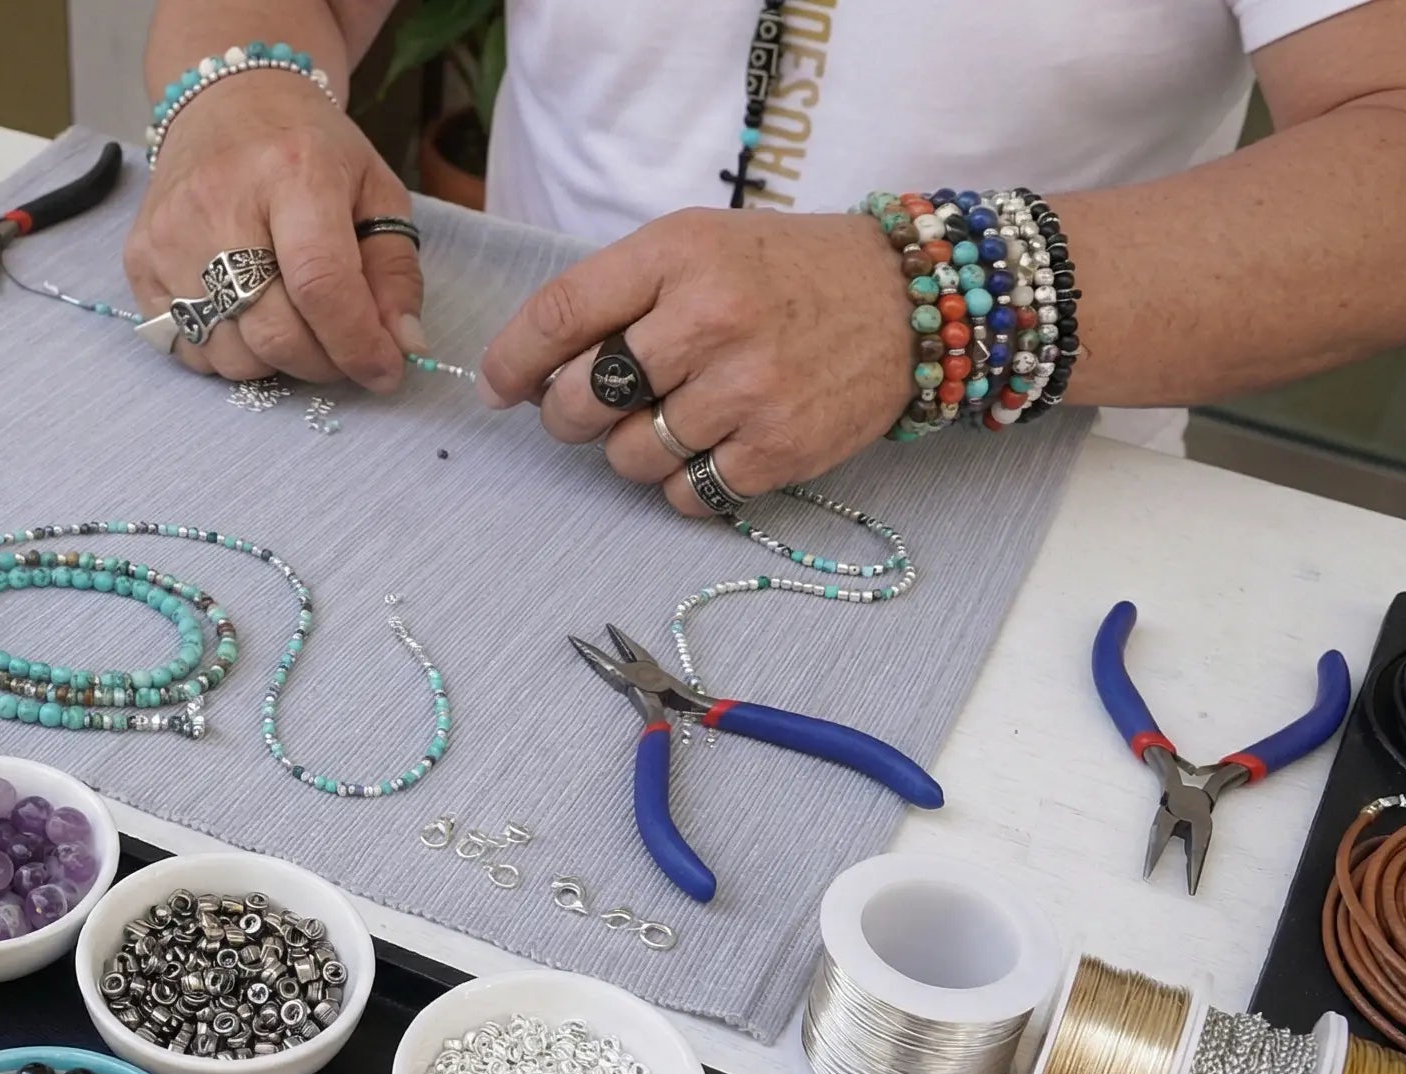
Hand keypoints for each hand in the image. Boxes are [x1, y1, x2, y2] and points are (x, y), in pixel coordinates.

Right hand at [124, 70, 420, 389]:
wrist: (226, 104)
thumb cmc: (308, 150)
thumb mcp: (375, 191)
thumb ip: (395, 271)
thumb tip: (403, 346)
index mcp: (292, 171)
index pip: (322, 284)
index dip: (358, 343)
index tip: (385, 370)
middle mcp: (219, 202)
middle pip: (274, 332)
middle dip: (323, 362)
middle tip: (344, 352)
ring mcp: (170, 236)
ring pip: (232, 354)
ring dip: (276, 362)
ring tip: (294, 324)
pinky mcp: (138, 261)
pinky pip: (190, 350)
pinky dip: (230, 352)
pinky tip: (247, 316)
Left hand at [479, 209, 913, 513]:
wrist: (908, 297)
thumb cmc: (782, 272)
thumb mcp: (696, 246)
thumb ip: (615, 295)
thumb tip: (526, 373)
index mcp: (678, 255)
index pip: (558, 315)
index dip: (511, 360)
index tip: (498, 387)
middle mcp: (711, 320)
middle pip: (580, 399)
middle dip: (565, 414)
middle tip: (588, 407)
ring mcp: (747, 390)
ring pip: (627, 456)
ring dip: (629, 449)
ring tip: (668, 418)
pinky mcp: (779, 450)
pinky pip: (683, 494)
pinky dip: (680, 482)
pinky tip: (711, 445)